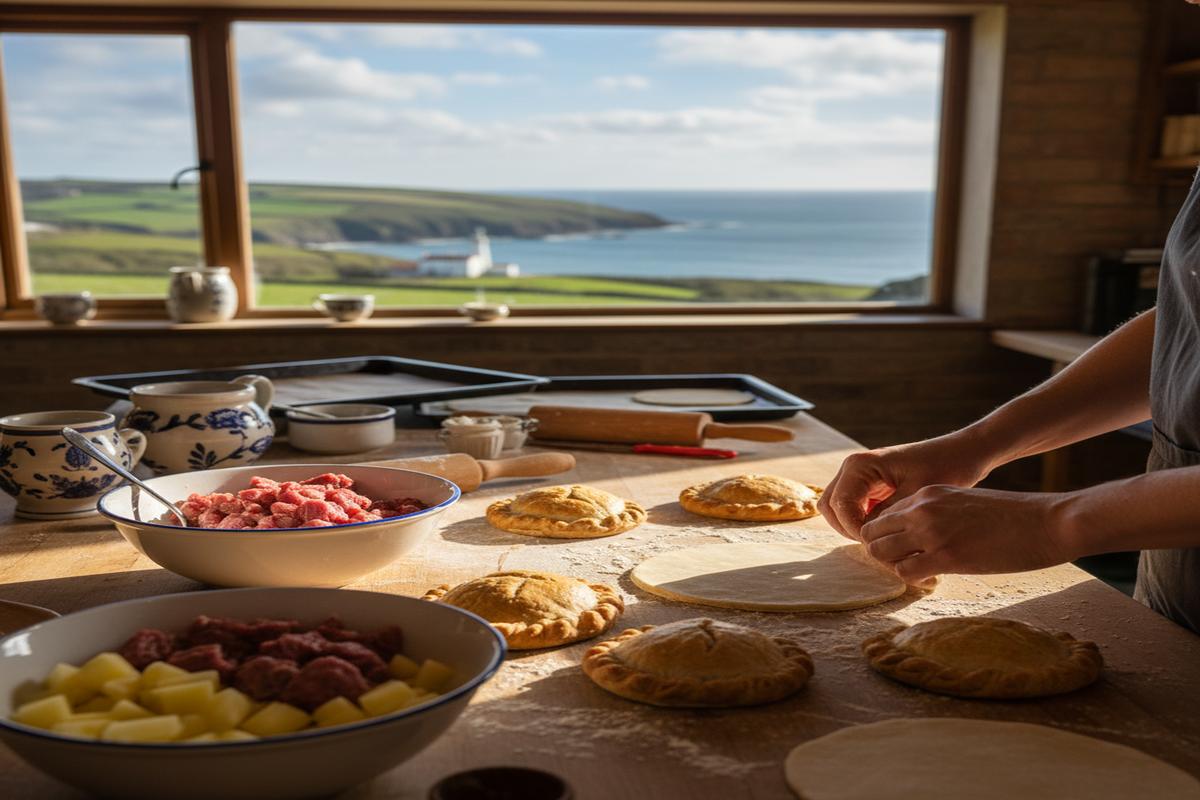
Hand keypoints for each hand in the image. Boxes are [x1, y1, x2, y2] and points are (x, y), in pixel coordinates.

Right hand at [817, 433, 993, 540]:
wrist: (962, 453)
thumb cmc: (945, 467)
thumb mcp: (915, 495)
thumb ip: (885, 515)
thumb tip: (866, 536)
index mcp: (860, 465)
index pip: (840, 505)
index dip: (855, 530)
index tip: (878, 545)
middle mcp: (853, 468)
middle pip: (830, 507)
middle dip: (848, 530)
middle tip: (878, 545)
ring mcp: (858, 477)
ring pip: (837, 510)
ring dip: (853, 528)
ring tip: (883, 540)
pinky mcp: (868, 486)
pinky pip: (852, 509)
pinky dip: (861, 523)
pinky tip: (887, 533)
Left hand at [859, 485, 1075, 582]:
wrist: (1047, 521)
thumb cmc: (1012, 515)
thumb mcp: (963, 501)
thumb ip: (937, 513)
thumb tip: (920, 534)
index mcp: (927, 494)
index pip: (883, 514)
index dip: (887, 534)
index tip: (901, 547)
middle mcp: (923, 509)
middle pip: (873, 533)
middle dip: (881, 550)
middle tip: (903, 561)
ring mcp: (932, 532)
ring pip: (882, 553)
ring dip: (895, 565)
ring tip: (917, 569)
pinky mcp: (947, 556)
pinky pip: (906, 572)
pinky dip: (913, 578)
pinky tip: (931, 577)